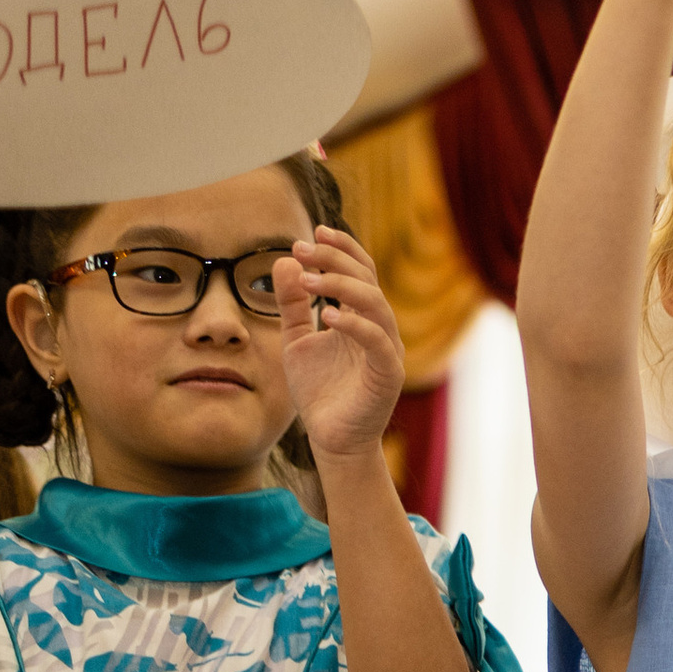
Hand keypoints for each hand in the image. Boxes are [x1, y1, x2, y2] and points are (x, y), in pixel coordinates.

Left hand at [276, 225, 405, 463]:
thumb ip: (292, 304)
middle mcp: (379, 328)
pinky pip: (378, 341)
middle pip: (367, 280)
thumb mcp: (296, 340)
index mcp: (361, 317)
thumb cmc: (319, 391)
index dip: (341, 248)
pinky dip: (355, 324)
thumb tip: (285, 260)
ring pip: (375, 304)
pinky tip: (327, 316)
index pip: (360, 271)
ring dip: (341, 286)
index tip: (312, 232)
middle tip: (302, 248)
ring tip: (308, 280)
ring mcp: (387, 350)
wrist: (331, 439)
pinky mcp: (388, 375)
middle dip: (334, 259)